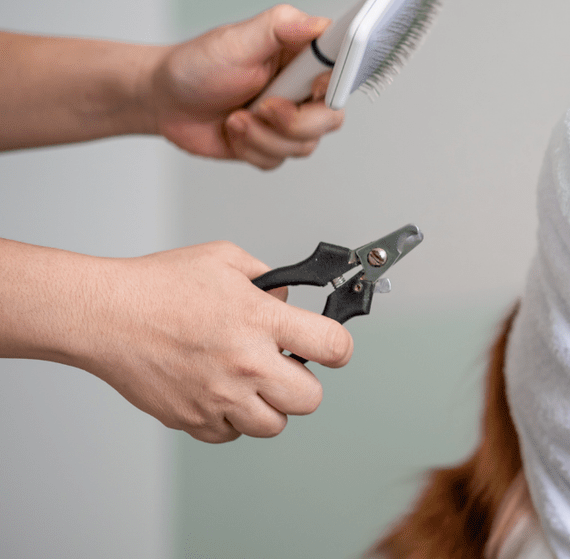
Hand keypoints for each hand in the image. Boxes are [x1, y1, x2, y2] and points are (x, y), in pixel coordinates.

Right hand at [79, 241, 354, 442]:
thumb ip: (268, 280)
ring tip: (249, 382)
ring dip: (270, 406)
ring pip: (273, 425)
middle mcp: (245, 363)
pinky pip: (231, 434)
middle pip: (311, 399)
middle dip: (305, 384)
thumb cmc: (158, 285)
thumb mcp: (225, 260)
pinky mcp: (193, 419)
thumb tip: (289, 301)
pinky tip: (218, 392)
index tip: (333, 348)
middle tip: (285, 367)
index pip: (332, 346)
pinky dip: (230, 420)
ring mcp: (219, 396)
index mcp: (260, 320)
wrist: (104, 315)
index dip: (340, 348)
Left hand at [149, 4, 344, 169]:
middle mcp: (303, 89)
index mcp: (303, 57)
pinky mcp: (274, 144)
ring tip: (236, 117)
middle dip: (293, 122)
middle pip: (331, 118)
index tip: (311, 89)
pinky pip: (279, 160)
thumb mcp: (237, 39)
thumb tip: (318, 23)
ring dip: (262, 136)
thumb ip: (281, 26)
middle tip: (263, 107)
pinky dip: (251, 149)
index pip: (344, 72)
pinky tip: (234, 130)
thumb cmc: (198, 65)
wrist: (165, 101)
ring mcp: (290, 119)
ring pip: (304, 145)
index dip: (332, 87)